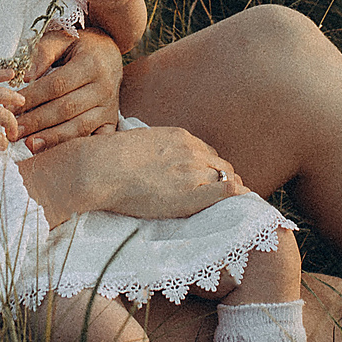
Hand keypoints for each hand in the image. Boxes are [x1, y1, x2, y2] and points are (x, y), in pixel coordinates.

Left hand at [15, 27, 123, 150]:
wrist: (110, 54)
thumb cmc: (81, 46)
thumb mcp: (62, 39)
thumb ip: (42, 53)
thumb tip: (25, 77)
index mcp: (92, 64)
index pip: (57, 85)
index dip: (33, 98)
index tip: (11, 107)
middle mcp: (105, 87)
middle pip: (66, 109)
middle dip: (37, 121)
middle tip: (13, 130)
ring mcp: (109, 107)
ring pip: (79, 127)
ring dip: (52, 138)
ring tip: (28, 144)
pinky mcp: (111, 121)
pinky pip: (94, 140)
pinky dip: (75, 148)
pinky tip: (54, 152)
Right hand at [24, 123, 250, 223]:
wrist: (101, 169)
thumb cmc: (109, 158)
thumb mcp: (138, 141)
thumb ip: (156, 148)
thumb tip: (151, 159)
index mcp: (179, 136)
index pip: (207, 152)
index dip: (210, 167)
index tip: (208, 179)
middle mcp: (191, 150)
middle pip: (220, 165)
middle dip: (223, 179)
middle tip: (224, 196)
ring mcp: (192, 170)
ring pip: (226, 178)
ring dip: (228, 190)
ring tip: (232, 205)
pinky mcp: (189, 192)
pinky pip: (225, 191)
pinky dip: (235, 196)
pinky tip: (241, 203)